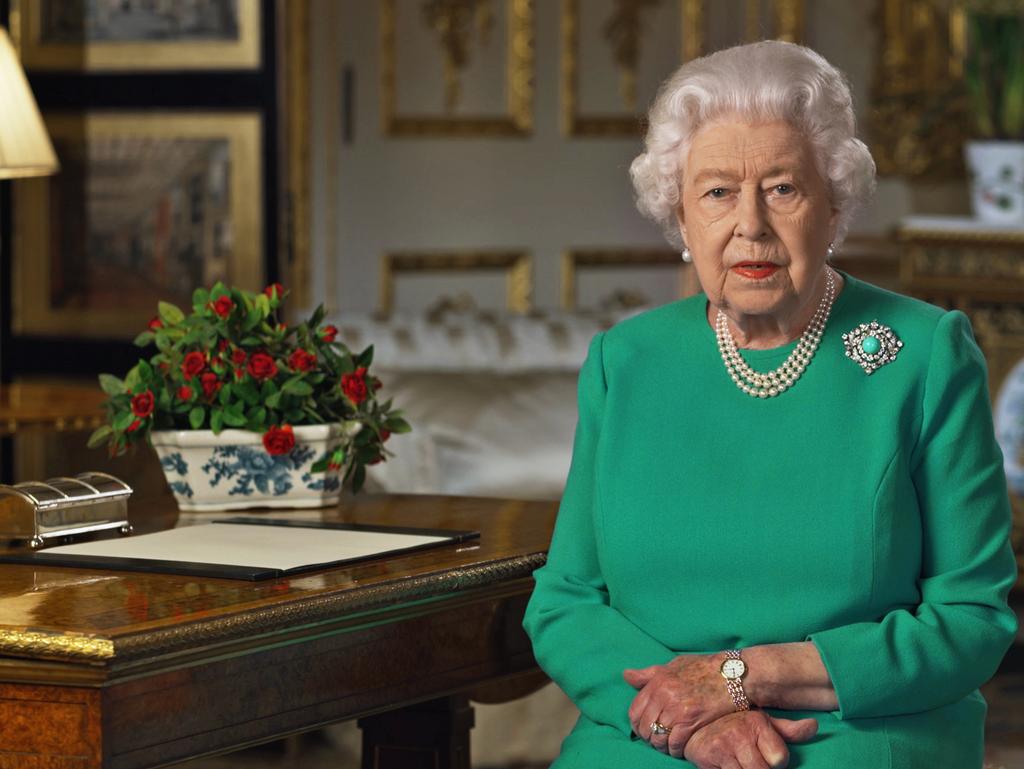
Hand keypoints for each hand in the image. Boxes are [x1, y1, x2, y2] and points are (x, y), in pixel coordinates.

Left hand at [624, 654, 734, 752]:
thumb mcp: (674, 665)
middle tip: (656, 740)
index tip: (643, 729)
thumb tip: (627, 675)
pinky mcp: (692, 720)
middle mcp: (664, 694)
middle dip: (648, 737)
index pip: (635, 710)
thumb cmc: (704, 668)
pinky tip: (678, 749)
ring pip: (658, 737)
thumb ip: (650, 673)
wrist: (733, 674)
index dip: (637, 724)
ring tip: (666, 746)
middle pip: (645, 726)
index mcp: (658, 680)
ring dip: (661, 746)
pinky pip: (674, 743)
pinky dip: (674, 750)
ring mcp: (677, 707)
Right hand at [684, 710, 817, 768]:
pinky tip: (730, 765)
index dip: (776, 762)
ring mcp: (723, 748)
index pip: (780, 758)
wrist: (695, 725)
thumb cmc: (735, 725)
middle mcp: (739, 734)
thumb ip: (789, 730)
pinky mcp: (708, 760)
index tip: (766, 755)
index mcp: (757, 723)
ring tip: (741, 762)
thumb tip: (814, 726)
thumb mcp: (762, 723)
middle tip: (752, 760)